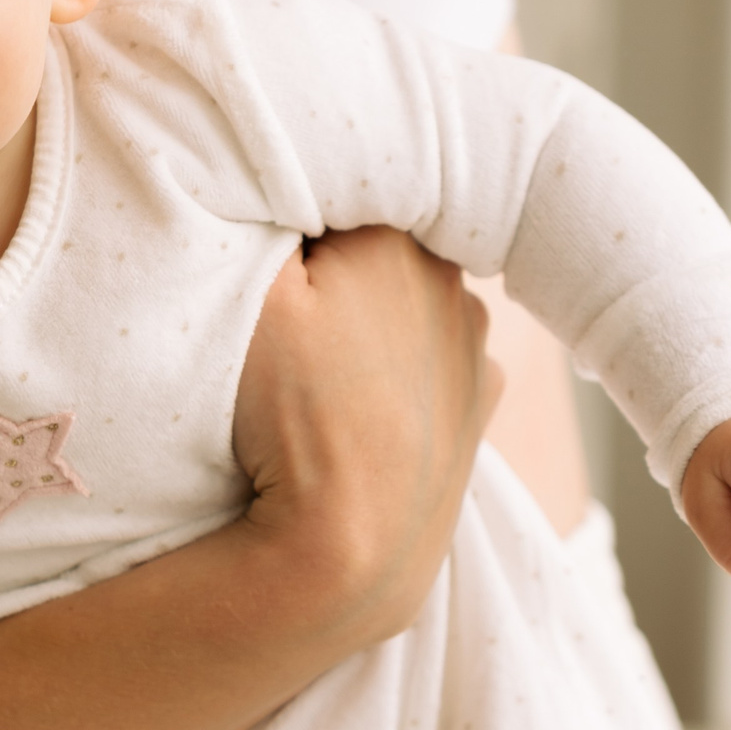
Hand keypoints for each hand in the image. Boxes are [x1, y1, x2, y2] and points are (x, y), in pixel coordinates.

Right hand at [232, 227, 501, 644]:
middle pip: (372, 252)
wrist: (350, 548)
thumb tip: (274, 180)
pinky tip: (358, 404)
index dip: (288, 228)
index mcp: (397, 241)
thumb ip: (264, 216)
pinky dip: (397, 372)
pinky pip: (429, 361)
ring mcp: (475, 350)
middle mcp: (455, 284)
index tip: (257, 268)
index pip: (333, 201)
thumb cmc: (287, 412)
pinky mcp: (480, 407)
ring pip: (404, 307)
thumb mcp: (250, 294)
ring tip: (315, 374)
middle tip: (283, 322)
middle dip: (331, 272)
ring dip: (367, 323)